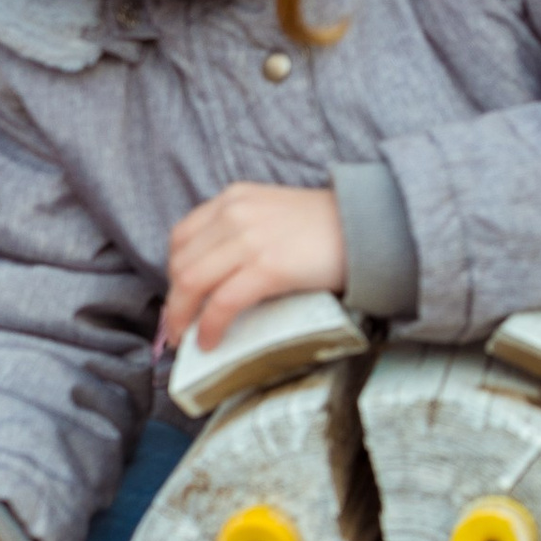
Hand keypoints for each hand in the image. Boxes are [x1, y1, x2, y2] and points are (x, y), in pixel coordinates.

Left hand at [163, 182, 346, 351]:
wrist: (368, 226)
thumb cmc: (324, 227)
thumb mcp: (271, 213)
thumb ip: (239, 231)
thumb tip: (213, 276)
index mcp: (233, 198)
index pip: (181, 237)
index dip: (173, 273)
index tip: (178, 297)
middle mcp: (234, 213)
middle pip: (181, 263)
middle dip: (173, 301)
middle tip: (178, 327)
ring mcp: (250, 239)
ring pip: (192, 282)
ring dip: (182, 317)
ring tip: (187, 339)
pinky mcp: (268, 266)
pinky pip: (222, 303)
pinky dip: (210, 326)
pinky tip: (211, 341)